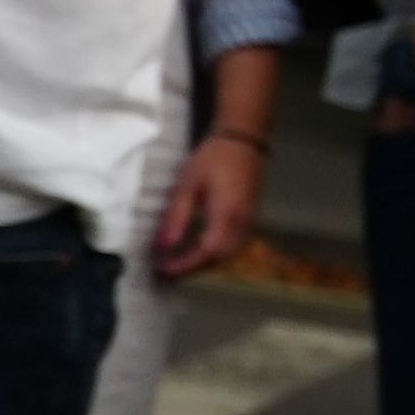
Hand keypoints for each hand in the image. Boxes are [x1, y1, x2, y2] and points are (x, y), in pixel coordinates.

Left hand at [152, 125, 264, 277]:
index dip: (185, 266)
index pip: (206, 253)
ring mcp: (251, 222)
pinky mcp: (251, 219)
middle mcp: (243, 223)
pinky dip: (216, 255)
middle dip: (193, 270)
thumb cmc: (213, 159)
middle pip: (219, 259)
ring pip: (229, 255)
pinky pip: (235, 246)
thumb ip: (177, 218)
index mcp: (227, 215)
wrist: (244, 141)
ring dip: (205, 264)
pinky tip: (198, 252)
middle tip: (166, 272)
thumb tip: (162, 247)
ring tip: (179, 265)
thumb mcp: (188, 185)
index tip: (163, 271)